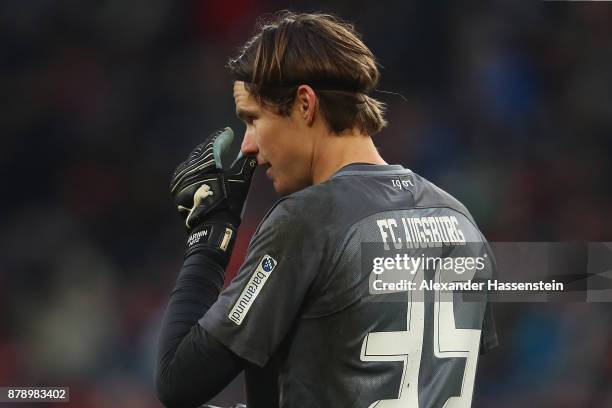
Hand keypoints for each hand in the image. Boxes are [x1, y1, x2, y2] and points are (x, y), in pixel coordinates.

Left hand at [170, 128, 256, 252]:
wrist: (210, 227)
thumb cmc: (228, 203)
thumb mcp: (240, 182)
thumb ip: (245, 165)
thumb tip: (252, 154)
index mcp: (207, 162)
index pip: (214, 143)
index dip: (222, 138)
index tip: (228, 133)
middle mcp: (191, 166)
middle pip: (202, 151)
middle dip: (211, 146)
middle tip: (220, 143)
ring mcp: (181, 177)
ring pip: (192, 161)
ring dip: (202, 157)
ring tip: (210, 157)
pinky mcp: (177, 187)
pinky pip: (185, 171)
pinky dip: (193, 168)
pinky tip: (198, 170)